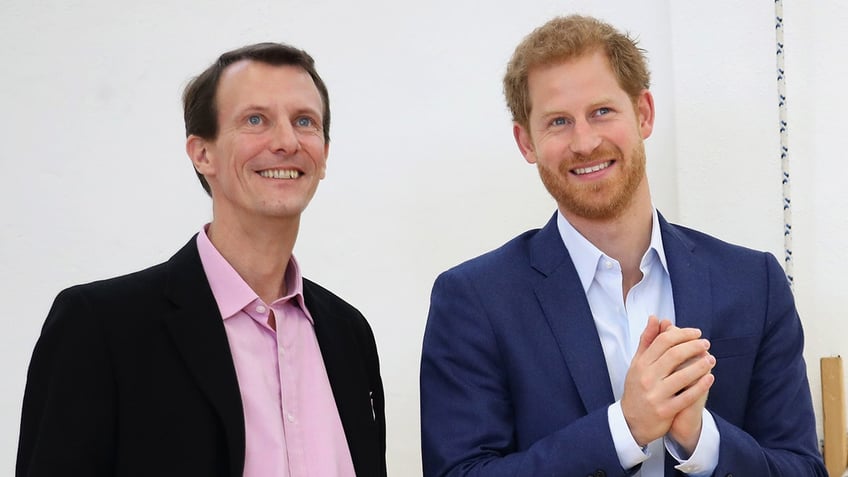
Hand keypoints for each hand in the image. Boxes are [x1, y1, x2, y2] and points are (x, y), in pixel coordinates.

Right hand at [621, 316, 715, 446]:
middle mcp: (647, 377)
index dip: (682, 334)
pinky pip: (687, 396)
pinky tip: (710, 378)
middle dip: (694, 346)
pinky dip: (701, 386)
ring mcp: (656, 395)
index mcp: (641, 364)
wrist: (631, 421)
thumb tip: (655, 318)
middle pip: (674, 355)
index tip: (696, 333)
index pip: (663, 341)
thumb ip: (647, 340)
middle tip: (706, 343)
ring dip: (701, 365)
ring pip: (683, 375)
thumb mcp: (638, 363)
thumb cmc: (637, 388)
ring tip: (711, 359)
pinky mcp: (665, 411)